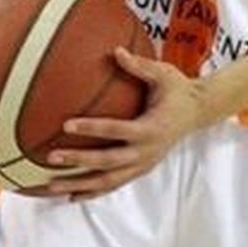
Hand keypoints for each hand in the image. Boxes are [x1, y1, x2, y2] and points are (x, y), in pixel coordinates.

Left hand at [44, 47, 206, 201]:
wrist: (198, 112)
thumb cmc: (178, 89)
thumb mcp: (163, 74)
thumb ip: (139, 66)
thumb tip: (116, 50)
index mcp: (152, 128)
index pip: (118, 130)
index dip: (92, 129)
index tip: (66, 125)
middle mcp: (147, 151)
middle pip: (108, 162)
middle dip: (79, 162)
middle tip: (51, 157)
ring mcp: (143, 164)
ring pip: (107, 181)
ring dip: (78, 185)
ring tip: (50, 186)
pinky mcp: (140, 170)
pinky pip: (113, 185)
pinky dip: (92, 192)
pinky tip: (70, 196)